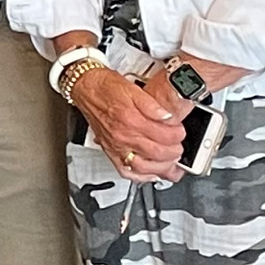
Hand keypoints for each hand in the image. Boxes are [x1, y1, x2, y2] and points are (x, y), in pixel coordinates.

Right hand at [71, 66, 185, 179]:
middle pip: (157, 154)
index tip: (180, 131)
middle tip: (179, 145)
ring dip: (161, 167)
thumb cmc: (105, 87)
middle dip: (175, 152)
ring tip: (170, 161)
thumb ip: (153, 105)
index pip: (164, 136)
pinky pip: (124, 171)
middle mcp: (123, 136)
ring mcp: (115, 145)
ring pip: (143, 167)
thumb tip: (168, 116)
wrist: (84, 88)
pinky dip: (140, 176)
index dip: (178, 135)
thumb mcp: (133, 89)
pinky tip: (150, 174)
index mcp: (131, 120)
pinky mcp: (109, 150)